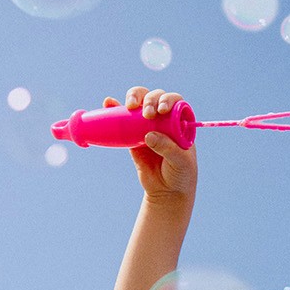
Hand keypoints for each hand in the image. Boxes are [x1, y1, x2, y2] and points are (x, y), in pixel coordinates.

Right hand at [103, 86, 197, 206]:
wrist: (166, 191)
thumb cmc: (180, 175)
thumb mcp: (180, 162)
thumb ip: (168, 149)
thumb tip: (149, 136)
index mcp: (180, 122)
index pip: (174, 101)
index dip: (167, 100)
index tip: (161, 111)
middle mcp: (164, 119)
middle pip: (155, 98)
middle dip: (149, 100)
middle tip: (147, 114)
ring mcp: (147, 125)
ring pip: (139, 103)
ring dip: (133, 98)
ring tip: (129, 106)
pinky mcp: (132, 134)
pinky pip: (123, 119)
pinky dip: (115, 109)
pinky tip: (109, 103)